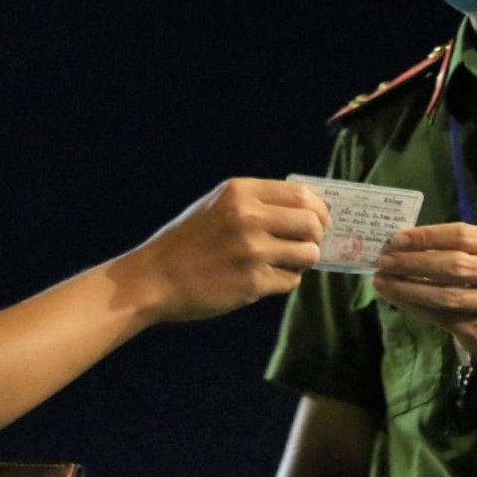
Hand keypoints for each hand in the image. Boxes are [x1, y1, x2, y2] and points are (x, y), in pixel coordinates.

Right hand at [123, 179, 329, 321]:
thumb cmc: (188, 241)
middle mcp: (249, 218)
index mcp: (240, 192)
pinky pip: (290, 281)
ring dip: (302, 261)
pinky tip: (263, 278)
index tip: (321, 220)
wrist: (155, 278)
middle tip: (305, 245)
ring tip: (283, 262)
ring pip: (308, 254)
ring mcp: (252, 252)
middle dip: (315, 237)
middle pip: (312, 224)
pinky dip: (283, 280)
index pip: (302, 195)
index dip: (320, 209)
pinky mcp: (252, 283)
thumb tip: (308, 209)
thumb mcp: (217, 205)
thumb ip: (257, 202)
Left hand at [373, 222, 476, 351]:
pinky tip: (395, 297)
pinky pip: (440, 317)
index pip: (460, 235)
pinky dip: (412, 306)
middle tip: (384, 261)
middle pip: (454, 266)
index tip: (396, 240)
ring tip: (382, 280)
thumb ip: (443, 246)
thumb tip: (397, 245)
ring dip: (407, 287)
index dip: (425, 237)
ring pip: (445, 296)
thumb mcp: (473, 252)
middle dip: (413, 263)